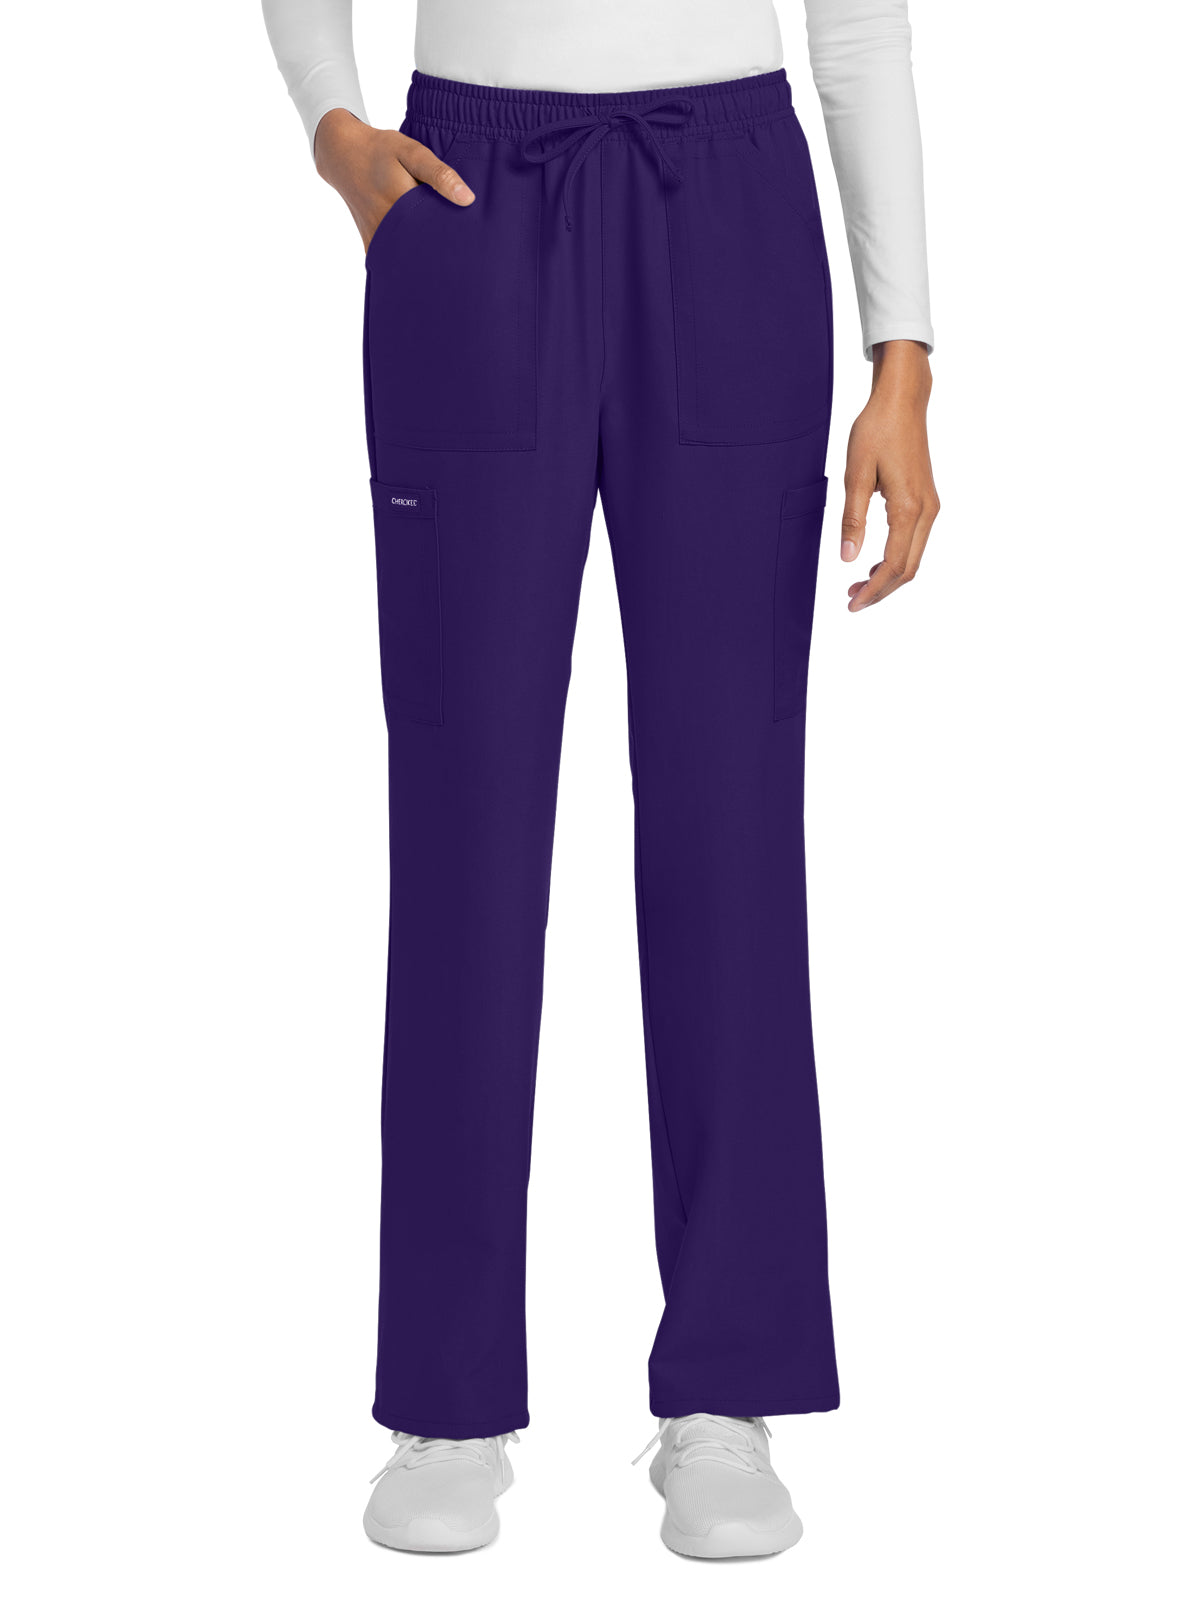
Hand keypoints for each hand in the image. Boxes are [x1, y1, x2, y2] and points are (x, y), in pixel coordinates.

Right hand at [313, 109, 474, 250]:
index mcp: (401, 204)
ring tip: (443, 254)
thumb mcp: (411, 152)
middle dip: (442, 250)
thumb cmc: (381, 151)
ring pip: (409, 258)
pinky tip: (420, 250)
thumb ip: (439, 175)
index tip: (467, 237)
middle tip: (460, 248)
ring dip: (426, 256)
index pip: (438, 232)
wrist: (343, 156)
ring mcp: (377, 239)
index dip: (455, 236)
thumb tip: (468, 200)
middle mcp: (387, 227)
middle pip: (425, 249)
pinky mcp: (371, 245)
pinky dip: (408, 257)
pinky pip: (394, 258)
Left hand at [841, 340, 938, 611]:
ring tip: (858, 584)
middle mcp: (927, 511)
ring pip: (913, 557)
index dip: (873, 591)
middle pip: (908, 569)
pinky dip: (896, 559)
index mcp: (908, 508)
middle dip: (881, 590)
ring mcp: (930, 506)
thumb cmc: (877, 430)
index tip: (852, 604)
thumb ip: (853, 518)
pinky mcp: (927, 500)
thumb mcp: (856, 474)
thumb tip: (847, 558)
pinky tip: (874, 561)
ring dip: (888, 576)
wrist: (903, 400)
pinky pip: (915, 542)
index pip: (893, 566)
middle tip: (851, 600)